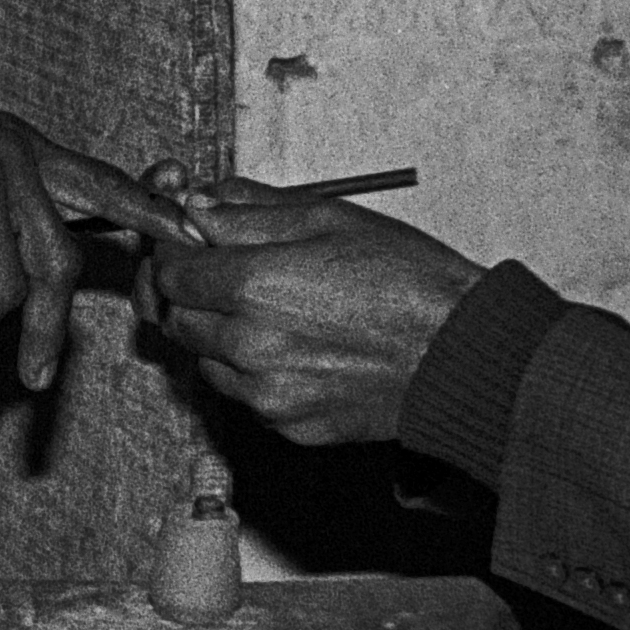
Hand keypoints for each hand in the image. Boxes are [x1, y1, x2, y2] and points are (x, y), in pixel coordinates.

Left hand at [132, 178, 485, 447]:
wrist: (460, 356)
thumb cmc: (410, 282)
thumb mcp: (330, 218)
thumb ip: (250, 211)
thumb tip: (197, 204)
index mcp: (254, 286)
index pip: (169, 271)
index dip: (172, 252)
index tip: (186, 243)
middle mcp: (250, 345)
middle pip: (175, 318)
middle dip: (188, 293)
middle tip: (216, 272)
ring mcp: (266, 392)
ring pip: (205, 361)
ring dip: (218, 334)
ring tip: (270, 309)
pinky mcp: (286, 425)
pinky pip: (243, 395)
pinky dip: (252, 371)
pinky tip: (295, 346)